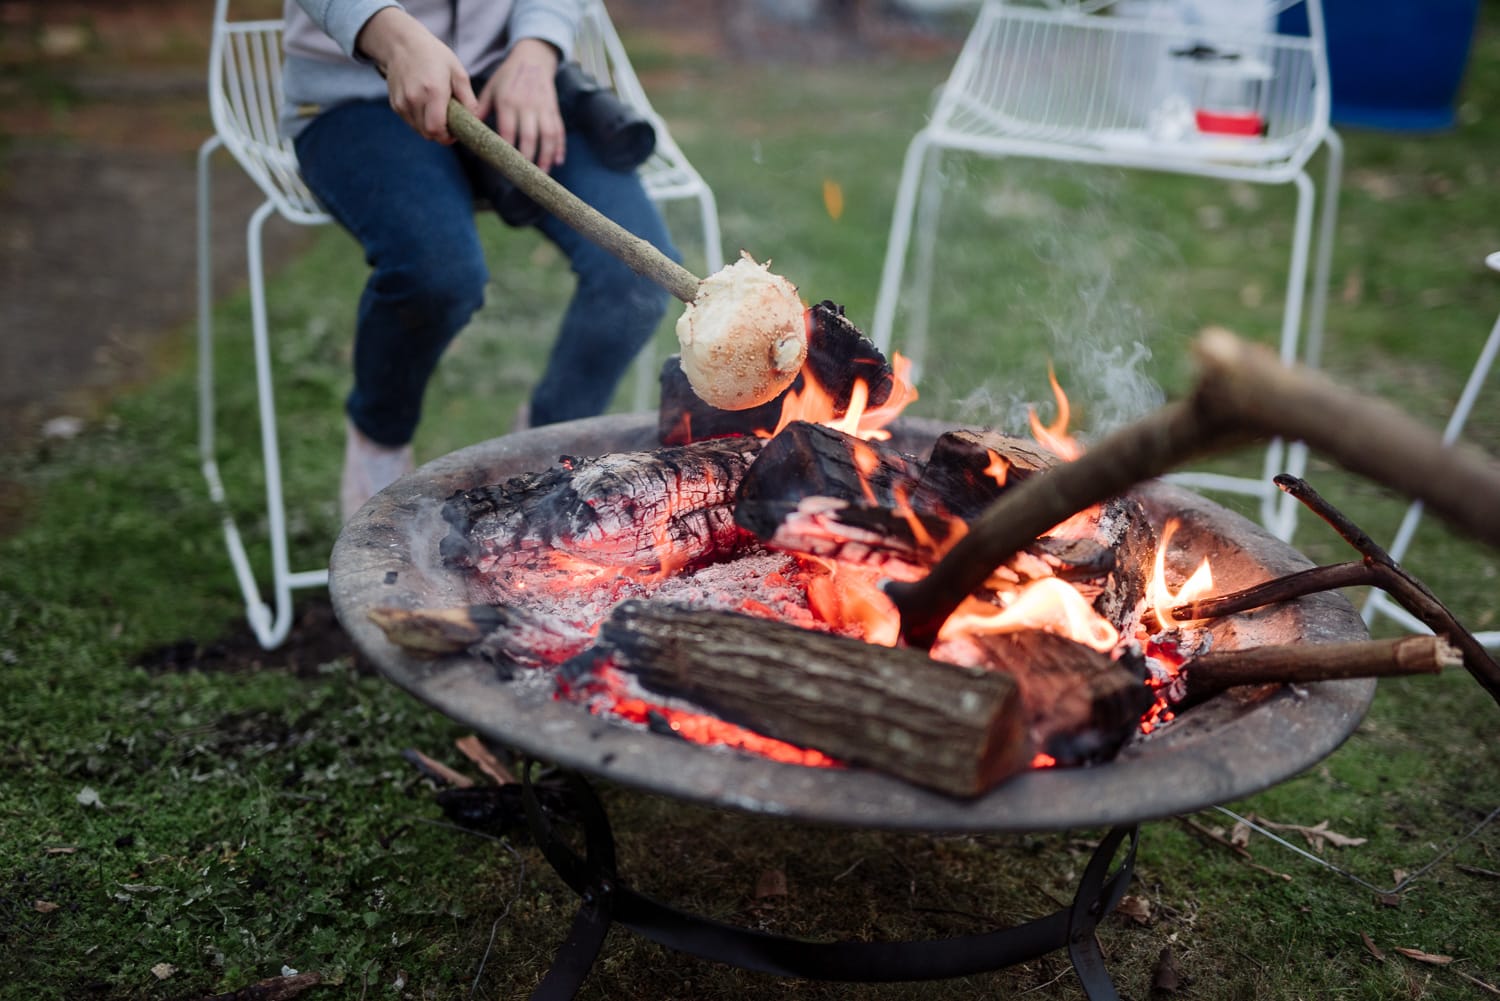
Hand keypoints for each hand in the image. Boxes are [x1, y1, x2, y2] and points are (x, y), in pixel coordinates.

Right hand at [356, 7, 478, 142]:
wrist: (402, 43)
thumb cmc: (434, 56)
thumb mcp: (457, 72)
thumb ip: (468, 98)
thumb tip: (475, 119)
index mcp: (433, 92)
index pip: (437, 129)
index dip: (447, 137)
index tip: (456, 133)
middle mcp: (414, 99)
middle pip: (428, 133)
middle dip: (441, 134)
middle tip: (450, 125)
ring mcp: (402, 102)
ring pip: (418, 130)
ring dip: (430, 128)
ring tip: (438, 113)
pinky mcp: (395, 103)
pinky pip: (410, 122)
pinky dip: (419, 121)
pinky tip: (425, 106)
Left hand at [477, 38, 565, 170]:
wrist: (532, 58)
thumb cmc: (507, 76)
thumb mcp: (491, 89)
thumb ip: (480, 109)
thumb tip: (466, 129)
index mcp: (507, 102)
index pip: (507, 131)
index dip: (507, 149)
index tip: (503, 166)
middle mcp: (527, 106)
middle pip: (529, 137)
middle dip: (528, 158)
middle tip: (524, 177)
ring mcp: (542, 108)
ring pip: (547, 136)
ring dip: (546, 156)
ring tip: (543, 174)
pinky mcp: (554, 109)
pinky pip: (559, 130)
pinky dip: (560, 146)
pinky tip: (558, 161)